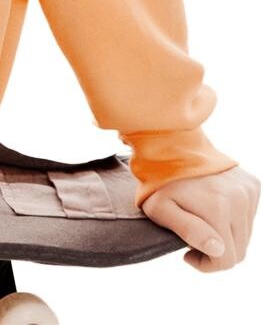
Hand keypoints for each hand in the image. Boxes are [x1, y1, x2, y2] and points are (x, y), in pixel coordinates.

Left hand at [140, 166, 259, 271]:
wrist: (168, 146)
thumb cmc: (159, 182)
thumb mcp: (160, 209)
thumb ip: (189, 231)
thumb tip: (217, 249)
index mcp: (218, 210)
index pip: (226, 260)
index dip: (206, 263)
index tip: (188, 253)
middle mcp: (238, 201)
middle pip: (238, 250)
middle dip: (216, 251)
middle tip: (193, 237)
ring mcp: (247, 191)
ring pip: (245, 235)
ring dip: (225, 235)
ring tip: (202, 220)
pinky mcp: (252, 185)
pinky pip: (248, 216)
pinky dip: (233, 219)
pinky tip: (213, 207)